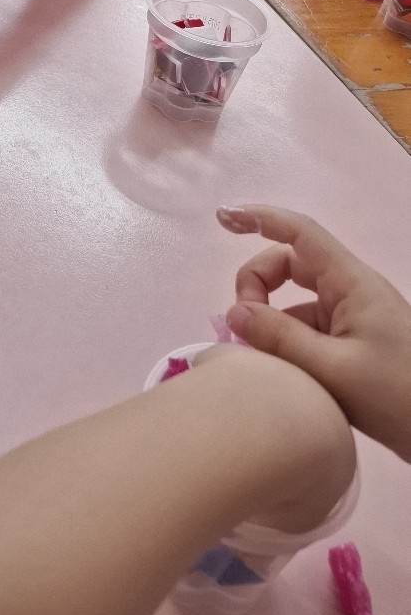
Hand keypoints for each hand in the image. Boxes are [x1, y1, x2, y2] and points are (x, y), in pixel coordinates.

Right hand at [218, 205, 410, 461]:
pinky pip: (309, 329)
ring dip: (271, 320)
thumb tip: (235, 313)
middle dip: (257, 285)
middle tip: (242, 328)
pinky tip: (281, 375)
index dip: (259, 218)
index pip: (299, 232)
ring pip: (297, 301)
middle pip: (290, 265)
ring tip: (259, 359)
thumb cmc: (399, 397)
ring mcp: (354, 318)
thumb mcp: (334, 370)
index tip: (222, 218)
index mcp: (351, 283)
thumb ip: (280, 338)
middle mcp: (352, 292)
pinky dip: (287, 342)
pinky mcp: (355, 345)